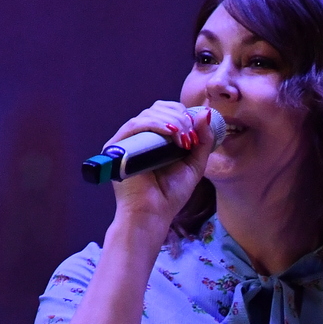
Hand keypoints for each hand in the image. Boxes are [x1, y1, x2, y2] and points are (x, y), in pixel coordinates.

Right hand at [105, 100, 215, 232]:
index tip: (196, 130)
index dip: (183, 114)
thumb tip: (205, 113)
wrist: (153, 214)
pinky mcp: (116, 146)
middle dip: (179, 117)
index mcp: (155, 139)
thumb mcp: (194, 164)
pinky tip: (171, 133)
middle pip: (158, 109)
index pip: (167, 112)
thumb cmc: (171, 194)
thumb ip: (203, 140)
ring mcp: (127, 141)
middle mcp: (140, 137)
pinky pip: (135, 125)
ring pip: (148, 114)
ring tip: (184, 139)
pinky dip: (156, 124)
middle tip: (190, 136)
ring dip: (172, 121)